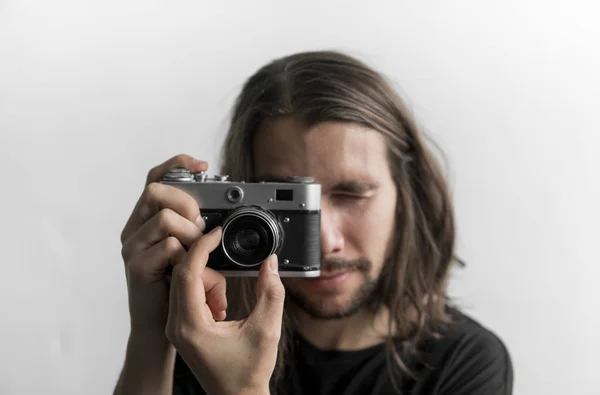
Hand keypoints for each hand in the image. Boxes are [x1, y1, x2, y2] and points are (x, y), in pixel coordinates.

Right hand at [120, 154, 220, 336]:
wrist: (161, 325)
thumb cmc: (178, 286)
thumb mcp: (189, 250)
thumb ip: (194, 229)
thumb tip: (214, 216)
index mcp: (146, 219)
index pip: (155, 179)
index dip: (177, 164)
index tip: (203, 165)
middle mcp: (134, 229)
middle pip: (156, 191)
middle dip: (186, 201)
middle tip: (200, 223)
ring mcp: (133, 247)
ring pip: (165, 219)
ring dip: (191, 232)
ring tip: (196, 250)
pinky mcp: (137, 267)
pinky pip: (168, 247)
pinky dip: (186, 254)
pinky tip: (188, 267)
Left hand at [166, 227, 284, 394]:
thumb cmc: (248, 371)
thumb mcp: (267, 329)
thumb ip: (271, 291)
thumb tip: (270, 262)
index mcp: (190, 325)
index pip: (188, 272)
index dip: (203, 247)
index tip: (217, 233)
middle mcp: (176, 325)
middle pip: (183, 273)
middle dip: (209, 269)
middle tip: (228, 286)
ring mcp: (176, 326)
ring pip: (185, 281)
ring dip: (209, 283)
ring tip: (225, 308)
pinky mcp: (181, 325)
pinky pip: (188, 292)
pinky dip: (206, 291)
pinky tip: (220, 309)